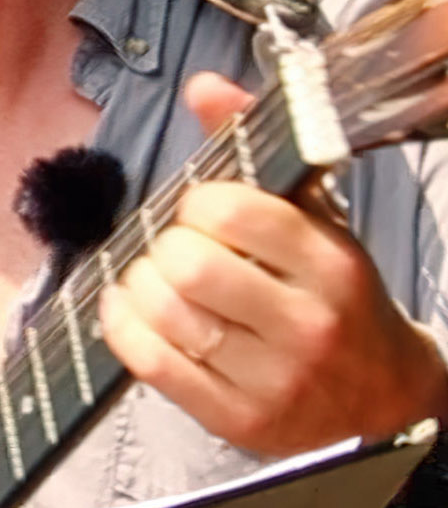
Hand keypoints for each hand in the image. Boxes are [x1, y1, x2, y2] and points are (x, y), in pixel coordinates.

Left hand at [98, 72, 447, 457]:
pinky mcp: (240, 422)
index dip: (196, 202)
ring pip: (167, 314)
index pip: (231, 211)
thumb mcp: (312, 217)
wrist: (384, 402)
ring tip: (150, 279)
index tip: (200, 210)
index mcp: (330, 265)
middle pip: (191, 265)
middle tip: (173, 250)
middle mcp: (308, 324)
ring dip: (138, 287)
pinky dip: (122, 328)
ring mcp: (275, 380)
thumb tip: (203, 86)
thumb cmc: (334, 299)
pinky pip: (153, 365)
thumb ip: (252, 146)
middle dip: (164, 247)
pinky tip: (127, 310)